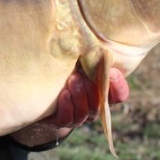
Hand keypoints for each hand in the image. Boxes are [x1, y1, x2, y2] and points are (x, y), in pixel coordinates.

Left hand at [10, 68, 129, 147]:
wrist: (40, 94)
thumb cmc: (62, 71)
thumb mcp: (76, 63)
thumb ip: (87, 56)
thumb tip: (90, 37)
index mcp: (101, 94)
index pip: (119, 95)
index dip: (118, 85)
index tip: (112, 71)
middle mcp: (92, 108)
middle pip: (101, 104)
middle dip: (94, 88)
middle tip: (84, 74)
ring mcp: (77, 117)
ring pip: (85, 112)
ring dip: (80, 95)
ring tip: (73, 79)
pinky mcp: (60, 122)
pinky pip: (67, 119)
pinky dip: (67, 107)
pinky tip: (64, 94)